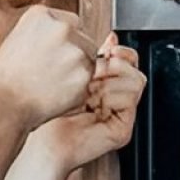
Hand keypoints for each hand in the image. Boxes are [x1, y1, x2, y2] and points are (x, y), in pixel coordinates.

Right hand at [0, 6, 96, 128]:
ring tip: (48, 86)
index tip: (55, 54)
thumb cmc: (1, 79)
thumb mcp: (16, 41)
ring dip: (76, 74)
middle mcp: (62, 28)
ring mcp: (76, 51)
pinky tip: (53, 96)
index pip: (70, 23)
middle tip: (52, 74)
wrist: (1, 104)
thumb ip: (43, 36)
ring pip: (88, 62)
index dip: (64, 42)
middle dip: (73, 56)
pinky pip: (86, 84)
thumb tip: (61, 43)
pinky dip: (75, 93)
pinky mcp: (84, 75)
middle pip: (84, 40)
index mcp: (42, 15)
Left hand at [24, 33, 145, 174]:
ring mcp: (121, 115)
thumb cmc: (48, 113)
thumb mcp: (69, 77)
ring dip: (112, 81)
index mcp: (107, 85)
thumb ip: (88, 57)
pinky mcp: (122, 130)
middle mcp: (117, 100)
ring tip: (89, 90)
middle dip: (115, 64)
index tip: (108, 47)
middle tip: (95, 69)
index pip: (127, 60)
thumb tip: (111, 36)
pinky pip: (130, 102)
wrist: (42, 144)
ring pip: (137, 82)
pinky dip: (112, 97)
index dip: (120, 51)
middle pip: (135, 69)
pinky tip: (93, 102)